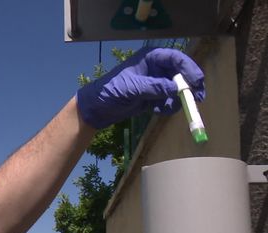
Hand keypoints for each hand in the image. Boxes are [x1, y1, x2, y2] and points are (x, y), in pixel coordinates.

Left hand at [76, 47, 204, 128]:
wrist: (97, 108)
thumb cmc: (110, 91)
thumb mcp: (132, 88)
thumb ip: (154, 87)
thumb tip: (176, 89)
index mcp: (150, 58)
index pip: (176, 58)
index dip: (189, 68)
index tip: (197, 82)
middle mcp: (155, 68)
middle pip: (181, 74)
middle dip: (188, 87)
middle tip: (197, 99)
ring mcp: (155, 82)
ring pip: (176, 89)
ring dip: (175, 100)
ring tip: (164, 109)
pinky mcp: (153, 96)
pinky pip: (168, 100)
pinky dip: (167, 107)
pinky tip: (156, 111)